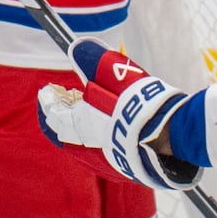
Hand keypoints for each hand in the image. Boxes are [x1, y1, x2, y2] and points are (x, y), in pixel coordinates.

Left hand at [37, 37, 199, 190]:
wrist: (168, 137)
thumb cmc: (138, 102)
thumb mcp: (115, 72)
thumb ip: (92, 58)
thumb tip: (76, 46)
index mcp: (78, 124)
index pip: (52, 114)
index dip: (49, 101)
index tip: (48, 91)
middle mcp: (85, 149)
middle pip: (63, 134)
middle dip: (61, 117)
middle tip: (68, 102)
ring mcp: (105, 163)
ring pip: (82, 147)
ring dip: (81, 130)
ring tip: (90, 116)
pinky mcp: (124, 171)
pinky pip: (103, 156)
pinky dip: (100, 142)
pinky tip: (113, 133)